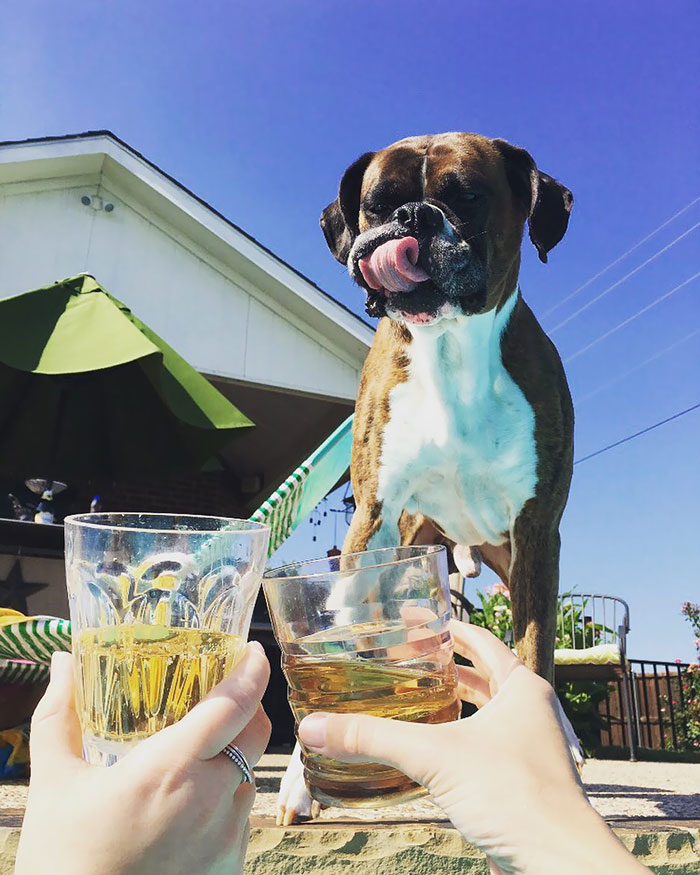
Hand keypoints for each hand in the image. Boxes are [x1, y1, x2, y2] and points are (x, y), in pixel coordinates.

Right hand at [16, 642, 270, 874]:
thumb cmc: (63, 863)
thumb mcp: (53, 785)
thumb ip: (58, 717)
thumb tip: (61, 663)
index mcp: (171, 770)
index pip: (235, 705)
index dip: (252, 670)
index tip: (252, 650)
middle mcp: (212, 801)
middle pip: (257, 734)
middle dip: (247, 707)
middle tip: (221, 696)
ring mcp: (226, 838)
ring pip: (251, 775)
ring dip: (234, 755)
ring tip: (195, 756)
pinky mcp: (230, 868)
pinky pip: (242, 817)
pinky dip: (226, 798)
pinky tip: (188, 805)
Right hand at [298, 621, 647, 874]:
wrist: (557, 863)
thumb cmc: (514, 796)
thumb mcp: (434, 756)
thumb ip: (374, 738)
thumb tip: (315, 727)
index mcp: (522, 687)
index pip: (478, 639)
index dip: (442, 626)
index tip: (409, 619)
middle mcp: (528, 710)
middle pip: (480, 673)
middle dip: (441, 664)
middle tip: (401, 656)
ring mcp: (527, 745)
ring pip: (483, 711)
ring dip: (449, 702)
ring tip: (409, 695)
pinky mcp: (519, 778)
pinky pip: (482, 745)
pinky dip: (455, 738)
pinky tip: (427, 748)